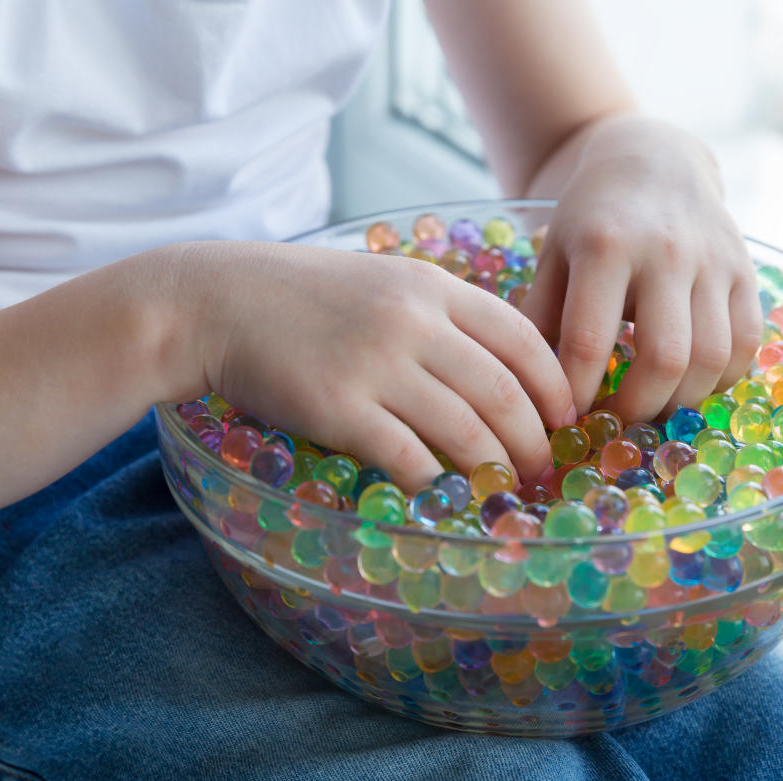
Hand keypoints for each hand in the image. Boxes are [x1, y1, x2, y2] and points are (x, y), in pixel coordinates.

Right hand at [170, 241, 574, 489]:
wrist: (216, 301)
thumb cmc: (302, 297)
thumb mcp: (383, 282)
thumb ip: (439, 315)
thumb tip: (499, 368)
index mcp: (431, 286)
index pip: (522, 337)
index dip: (555, 385)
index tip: (566, 418)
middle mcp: (413, 321)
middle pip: (504, 391)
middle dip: (534, 440)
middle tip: (541, 468)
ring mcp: (376, 363)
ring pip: (466, 430)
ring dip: (494, 469)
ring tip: (504, 490)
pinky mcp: (338, 406)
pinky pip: (409, 457)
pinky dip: (435, 484)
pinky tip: (444, 497)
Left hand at [519, 115, 762, 422]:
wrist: (653, 161)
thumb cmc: (592, 217)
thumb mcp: (553, 254)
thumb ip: (539, 317)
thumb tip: (530, 389)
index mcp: (606, 245)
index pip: (588, 341)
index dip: (576, 393)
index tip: (567, 418)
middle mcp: (667, 252)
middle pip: (664, 358)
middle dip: (637, 408)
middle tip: (615, 423)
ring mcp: (714, 262)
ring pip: (712, 357)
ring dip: (681, 400)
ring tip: (653, 407)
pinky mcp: (746, 272)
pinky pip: (745, 344)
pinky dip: (720, 379)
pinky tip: (690, 382)